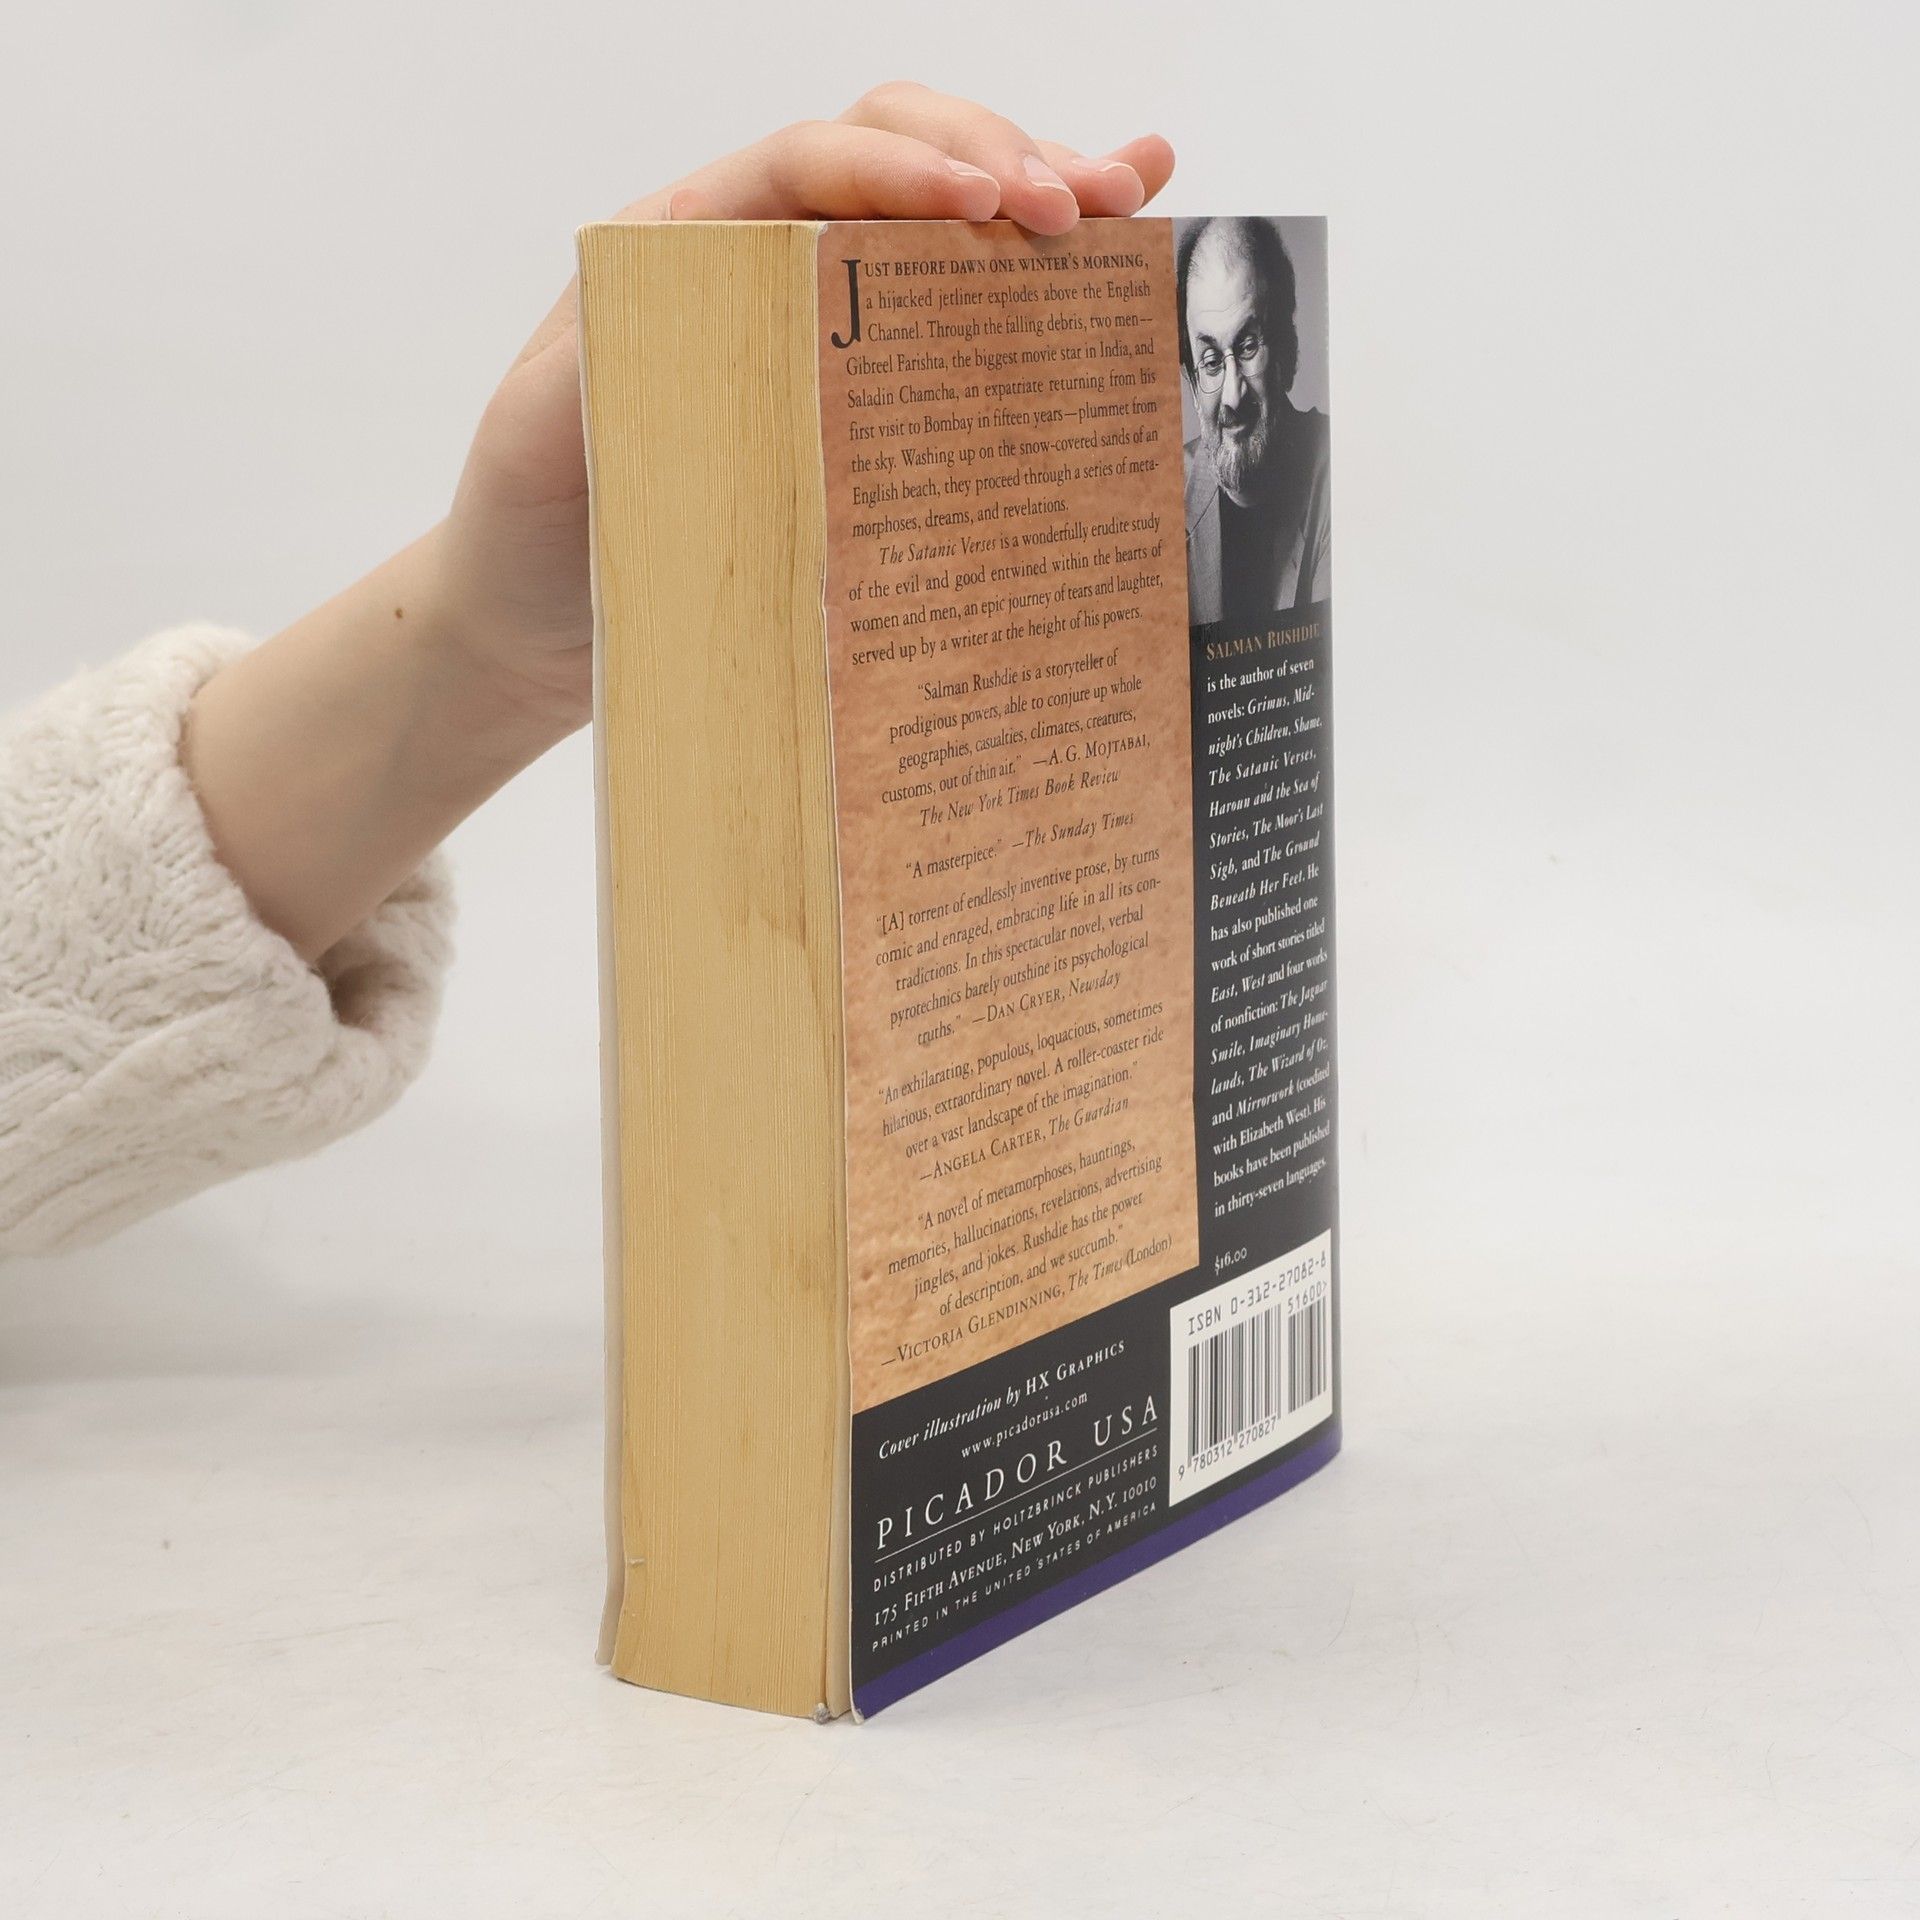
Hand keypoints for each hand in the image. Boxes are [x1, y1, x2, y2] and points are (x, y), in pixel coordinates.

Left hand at [436, 83, 1175, 737]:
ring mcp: (819, 322)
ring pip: (940, 222)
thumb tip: (704, 304)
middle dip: (997, 159)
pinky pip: (950, 312)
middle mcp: (760, 260)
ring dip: (1039, 192)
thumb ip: (609, 363)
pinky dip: (1035, 270)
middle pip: (894, 159)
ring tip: (1132, 198)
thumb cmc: (533, 522)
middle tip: (1083, 206)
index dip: (903, 167)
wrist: (530, 618)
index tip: (988, 204)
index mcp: (686, 243)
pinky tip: (1126, 231)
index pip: (808, 164)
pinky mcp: (858, 394)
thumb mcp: (545, 437)